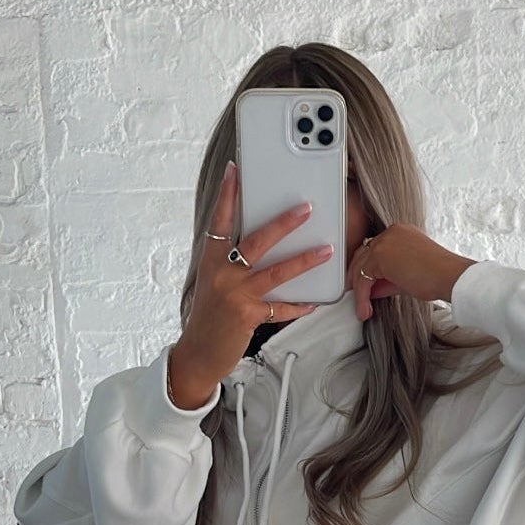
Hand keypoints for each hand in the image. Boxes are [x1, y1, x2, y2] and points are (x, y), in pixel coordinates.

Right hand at [171, 160, 333, 391]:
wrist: (198, 354)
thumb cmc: (210, 319)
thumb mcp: (214, 284)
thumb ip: (232, 264)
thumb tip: (263, 247)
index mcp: (211, 260)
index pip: (219, 221)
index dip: (227, 195)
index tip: (234, 170)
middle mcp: (221, 273)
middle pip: (256, 240)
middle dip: (283, 223)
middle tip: (306, 208)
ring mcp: (234, 294)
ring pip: (275, 271)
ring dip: (304, 260)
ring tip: (326, 250)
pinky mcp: (246, 315)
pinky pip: (280, 307)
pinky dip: (297, 306)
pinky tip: (313, 303)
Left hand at [347, 222, 478, 320]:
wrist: (449, 277)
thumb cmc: (437, 277)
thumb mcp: (407, 275)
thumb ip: (388, 278)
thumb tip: (372, 289)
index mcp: (400, 233)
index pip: (375, 249)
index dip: (368, 270)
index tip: (365, 287)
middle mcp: (391, 232)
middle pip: (364, 254)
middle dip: (358, 277)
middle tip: (356, 296)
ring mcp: (385, 241)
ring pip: (361, 266)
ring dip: (359, 290)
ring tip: (363, 309)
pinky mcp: (380, 255)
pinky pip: (363, 278)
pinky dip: (362, 296)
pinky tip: (365, 309)